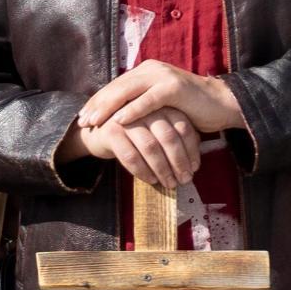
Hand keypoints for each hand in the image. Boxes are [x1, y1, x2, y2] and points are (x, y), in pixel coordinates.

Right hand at [69, 107, 213, 190]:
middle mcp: (145, 109)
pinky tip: (151, 180)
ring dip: (162, 169)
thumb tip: (194, 164)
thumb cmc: (134, 134)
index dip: (191, 151)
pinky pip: (130, 156)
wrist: (96, 131)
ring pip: (150, 147)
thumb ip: (175, 138)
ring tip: (169, 183)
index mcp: (162, 106)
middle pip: (168, 138)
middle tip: (184, 180)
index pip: (183, 128)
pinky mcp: (111, 132)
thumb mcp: (156, 130)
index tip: (194, 169)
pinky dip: (142, 170)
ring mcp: (127, 120)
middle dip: (178, 162)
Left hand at [80, 60, 245, 138]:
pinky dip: (132, 111)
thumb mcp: (157, 104)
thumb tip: (111, 117)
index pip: (114, 86)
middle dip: (96, 106)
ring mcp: (163, 76)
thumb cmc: (187, 109)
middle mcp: (151, 70)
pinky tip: (118, 121)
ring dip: (108, 108)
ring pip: (128, 92)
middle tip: (82, 122)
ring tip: (94, 123)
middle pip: (116, 87)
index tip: (80, 118)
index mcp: (145, 72)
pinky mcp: (174, 87)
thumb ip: (137, 103)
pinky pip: (148, 100)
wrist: (220, 105)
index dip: (95, 102)